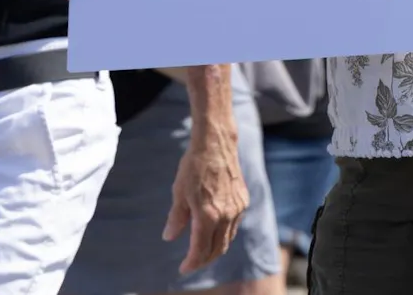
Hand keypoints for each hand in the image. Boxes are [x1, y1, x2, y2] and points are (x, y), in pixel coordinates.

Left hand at [162, 124, 248, 273]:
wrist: (216, 144)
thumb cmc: (194, 166)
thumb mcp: (179, 192)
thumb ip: (176, 218)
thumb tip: (168, 237)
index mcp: (208, 215)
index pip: (200, 249)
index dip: (191, 262)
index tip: (183, 268)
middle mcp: (226, 215)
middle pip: (217, 249)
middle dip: (203, 260)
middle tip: (191, 262)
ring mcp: (237, 209)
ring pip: (227, 239)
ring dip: (215, 249)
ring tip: (202, 250)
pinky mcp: (243, 201)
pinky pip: (234, 226)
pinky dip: (224, 234)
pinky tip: (215, 231)